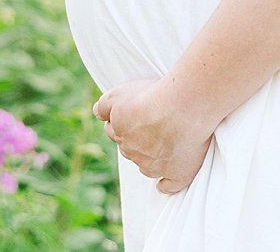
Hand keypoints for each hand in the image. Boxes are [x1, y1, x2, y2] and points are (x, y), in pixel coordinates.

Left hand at [93, 75, 216, 195]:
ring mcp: (155, 165)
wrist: (182, 107)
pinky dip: (167, 183)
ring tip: (164, 144)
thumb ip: (104, 106)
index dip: (122, 124)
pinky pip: (169, 185)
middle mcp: (134, 152)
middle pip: (130, 149)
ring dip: (151, 158)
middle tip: (151, 126)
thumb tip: (97, 114)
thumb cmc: (153, 96)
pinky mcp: (177, 174)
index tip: (132, 117)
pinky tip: (166, 181)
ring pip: (147, 166)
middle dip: (136, 140)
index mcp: (120, 133)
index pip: (114, 132)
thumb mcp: (118, 94)